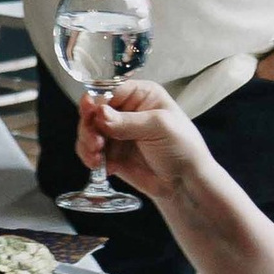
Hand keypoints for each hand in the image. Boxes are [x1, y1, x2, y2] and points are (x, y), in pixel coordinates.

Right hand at [74, 74, 209, 207]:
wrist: (186, 182)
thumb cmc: (182, 146)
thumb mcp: (159, 127)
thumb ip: (127, 121)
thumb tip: (99, 114)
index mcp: (139, 95)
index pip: (109, 91)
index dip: (97, 102)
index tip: (91, 113)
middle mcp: (125, 111)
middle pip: (93, 111)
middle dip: (89, 126)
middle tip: (95, 142)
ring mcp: (116, 133)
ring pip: (88, 131)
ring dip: (87, 143)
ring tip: (96, 156)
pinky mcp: (111, 154)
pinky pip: (90, 151)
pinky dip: (89, 157)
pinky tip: (97, 165)